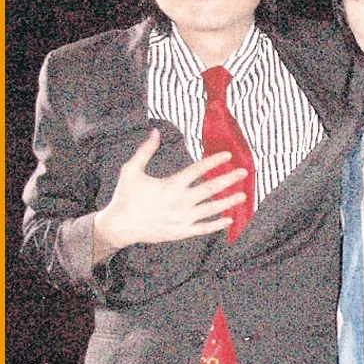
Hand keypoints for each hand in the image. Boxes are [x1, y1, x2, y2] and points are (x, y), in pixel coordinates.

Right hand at [93, 129, 247, 260]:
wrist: (120, 226)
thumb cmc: (125, 196)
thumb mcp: (131, 170)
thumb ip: (145, 151)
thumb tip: (155, 132)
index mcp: (170, 185)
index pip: (197, 170)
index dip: (214, 161)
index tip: (227, 155)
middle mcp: (180, 202)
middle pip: (210, 189)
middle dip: (229, 179)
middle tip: (244, 172)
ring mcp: (182, 219)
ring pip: (211, 209)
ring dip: (229, 201)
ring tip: (243, 195)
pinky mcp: (181, 232)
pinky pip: (203, 228)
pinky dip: (217, 225)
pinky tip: (230, 219)